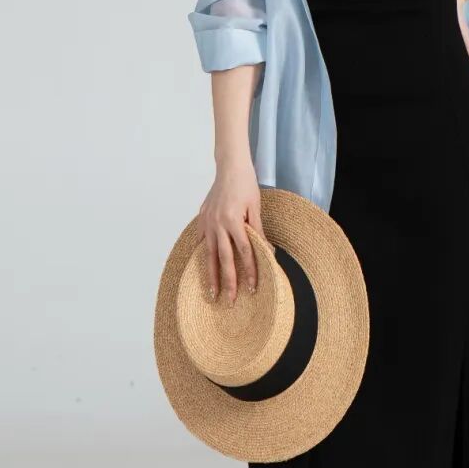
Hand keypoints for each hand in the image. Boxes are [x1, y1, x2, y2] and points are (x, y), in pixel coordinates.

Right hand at [196, 161, 270, 304]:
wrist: (230, 167)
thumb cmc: (246, 184)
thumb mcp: (256, 206)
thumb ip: (258, 230)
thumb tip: (266, 251)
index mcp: (233, 221)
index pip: (244, 253)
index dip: (249, 272)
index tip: (252, 288)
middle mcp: (218, 224)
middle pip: (224, 259)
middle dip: (228, 282)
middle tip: (229, 301)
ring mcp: (207, 222)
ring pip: (209, 255)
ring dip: (210, 275)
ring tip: (212, 292)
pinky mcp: (202, 219)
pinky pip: (202, 242)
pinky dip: (203, 255)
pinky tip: (202, 268)